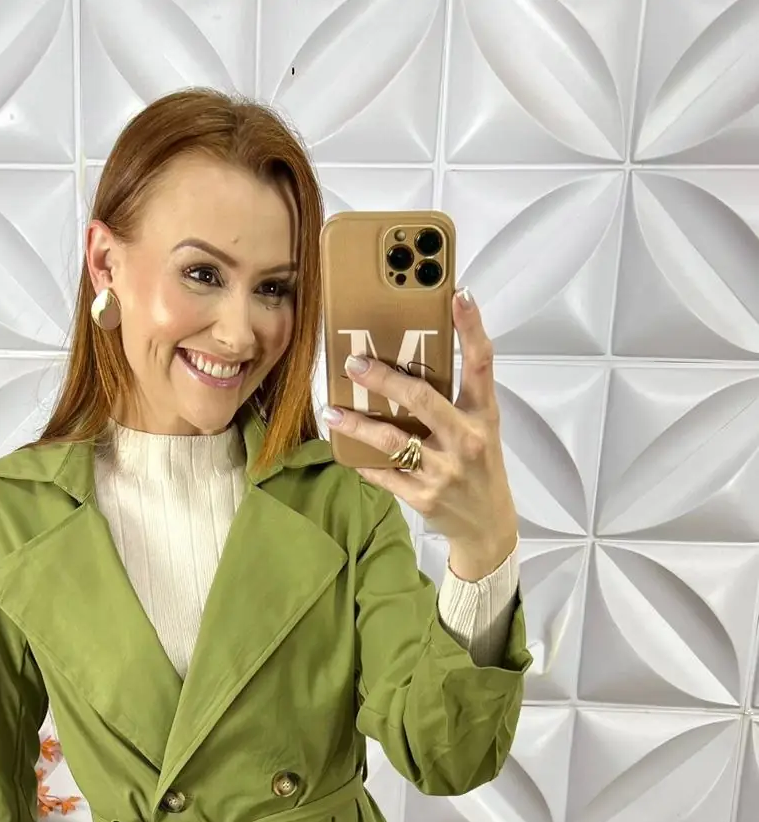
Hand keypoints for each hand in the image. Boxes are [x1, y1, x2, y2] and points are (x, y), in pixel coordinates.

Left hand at [323, 288, 518, 573]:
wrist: (488, 526)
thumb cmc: (480, 468)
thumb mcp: (480, 429)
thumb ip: (453, 400)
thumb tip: (406, 369)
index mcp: (483, 415)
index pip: (481, 364)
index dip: (472, 328)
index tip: (458, 295)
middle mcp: (466, 439)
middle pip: (422, 399)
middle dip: (384, 379)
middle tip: (354, 364)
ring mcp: (444, 470)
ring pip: (392, 440)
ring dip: (358, 424)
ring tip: (333, 411)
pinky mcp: (423, 496)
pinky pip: (384, 474)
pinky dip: (362, 461)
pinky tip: (344, 449)